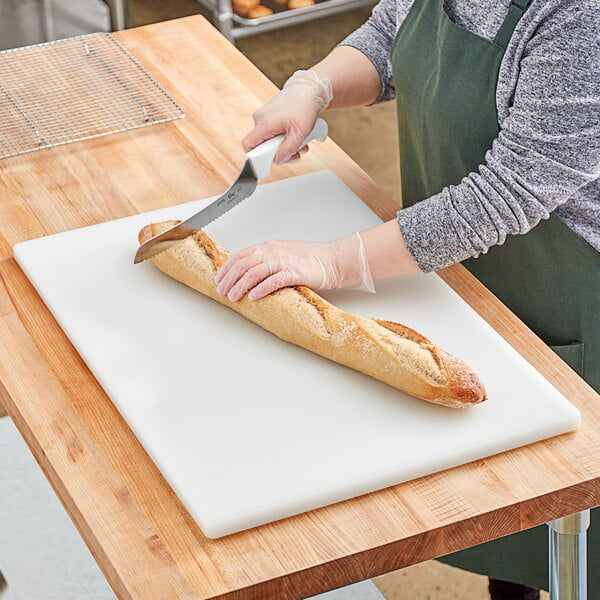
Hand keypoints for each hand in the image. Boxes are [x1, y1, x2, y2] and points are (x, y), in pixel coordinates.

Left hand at [214, 233, 374, 300]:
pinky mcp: (295, 273)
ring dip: (241, 286)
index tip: (219, 280)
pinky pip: (274, 281)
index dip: (226, 269)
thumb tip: (248, 271)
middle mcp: (273, 252)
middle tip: (222, 291)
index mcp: (269, 247)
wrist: (334, 260)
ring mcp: (284, 262)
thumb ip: (267, 260)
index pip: (240, 255)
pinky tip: (254, 297)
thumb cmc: (311, 259)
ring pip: (254, 273)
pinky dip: (261, 289)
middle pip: (243, 264)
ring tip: (234, 296)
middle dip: (229, 279)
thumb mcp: (284, 254)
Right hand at [242, 70, 332, 164]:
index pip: (248, 145)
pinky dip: (284, 137)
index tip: (267, 163)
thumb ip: (288, 149)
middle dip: (279, 153)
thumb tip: (278, 160)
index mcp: (264, 123)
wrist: (309, 89)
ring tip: (300, 143)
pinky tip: (295, 135)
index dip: (255, 158)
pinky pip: (273, 132)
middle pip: (262, 146)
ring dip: (285, 146)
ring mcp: (264, 116)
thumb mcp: (300, 133)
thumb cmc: (305, 106)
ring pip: (269, 140)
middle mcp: (260, 119)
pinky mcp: (270, 115)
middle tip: (295, 153)